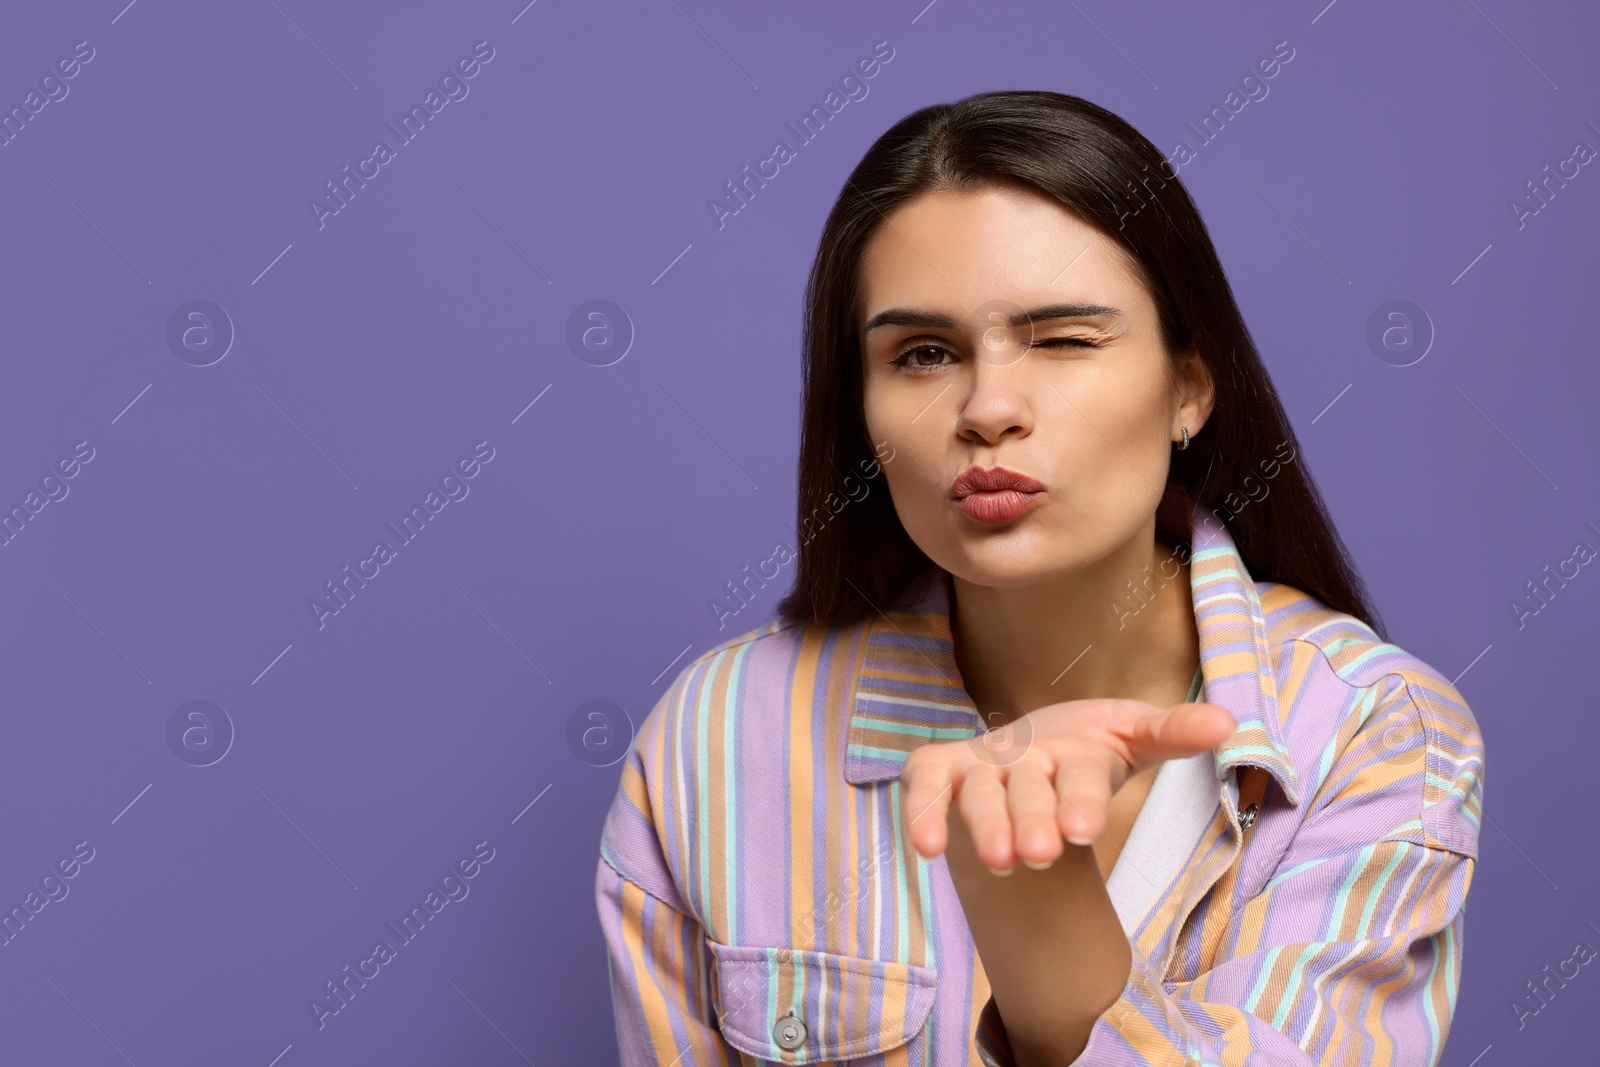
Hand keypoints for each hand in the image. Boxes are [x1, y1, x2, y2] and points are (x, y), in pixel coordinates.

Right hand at [899, 697, 1236, 873]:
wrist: (1029, 749)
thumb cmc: (1085, 751)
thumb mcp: (1131, 740)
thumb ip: (1172, 733)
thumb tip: (1229, 721)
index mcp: (1075, 746)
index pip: (1080, 771)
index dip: (1079, 798)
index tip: (1083, 830)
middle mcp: (1023, 753)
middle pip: (1027, 787)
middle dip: (1030, 818)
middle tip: (1038, 854)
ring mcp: (978, 763)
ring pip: (978, 794)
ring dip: (985, 825)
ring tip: (1000, 863)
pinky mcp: (939, 772)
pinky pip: (925, 788)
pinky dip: (922, 812)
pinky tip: (928, 848)